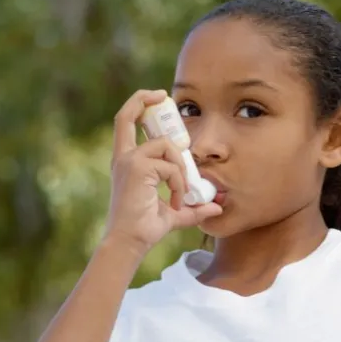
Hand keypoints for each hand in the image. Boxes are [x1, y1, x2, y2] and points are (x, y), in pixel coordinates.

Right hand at [102, 89, 222, 259]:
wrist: (130, 243)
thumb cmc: (146, 229)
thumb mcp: (175, 214)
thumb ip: (193, 207)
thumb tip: (216, 207)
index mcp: (127, 161)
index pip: (125, 122)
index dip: (139, 104)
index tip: (158, 98)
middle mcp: (124, 157)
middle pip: (127, 114)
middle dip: (145, 98)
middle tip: (165, 98)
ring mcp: (129, 161)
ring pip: (166, 146)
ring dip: (181, 168)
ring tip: (182, 193)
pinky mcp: (137, 169)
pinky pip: (171, 166)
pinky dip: (180, 184)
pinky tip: (177, 202)